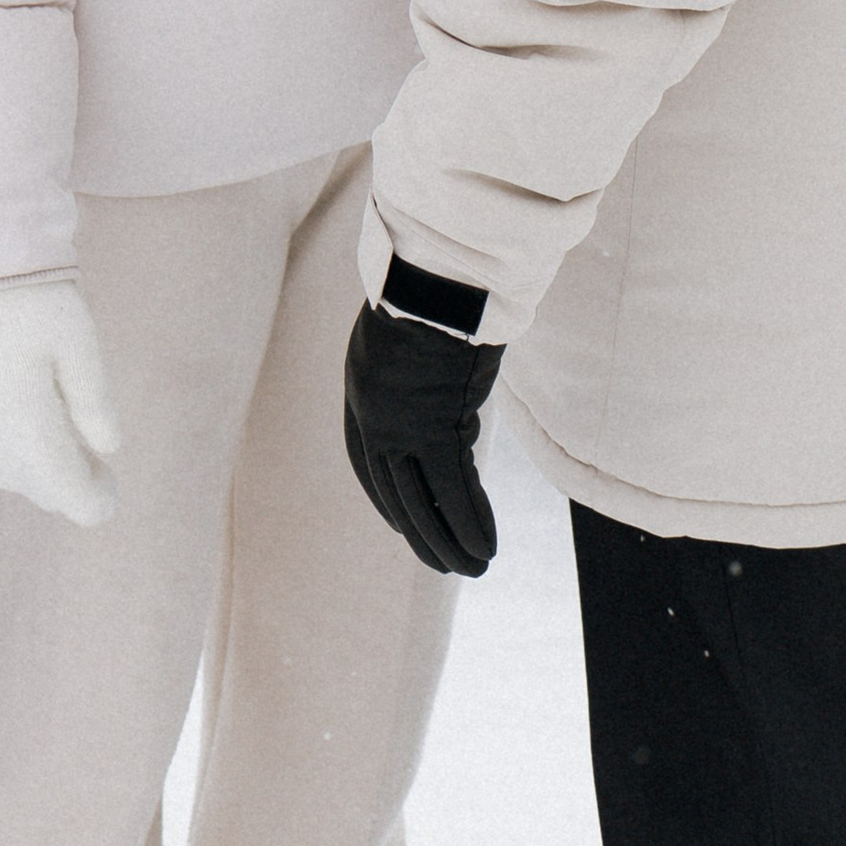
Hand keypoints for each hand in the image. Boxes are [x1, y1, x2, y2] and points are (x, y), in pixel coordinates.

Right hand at [0, 274, 118, 523]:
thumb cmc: (32, 305)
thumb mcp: (80, 347)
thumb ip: (95, 406)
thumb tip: (109, 450)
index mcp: (30, 440)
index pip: (76, 503)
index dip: (101, 493)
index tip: (109, 463)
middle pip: (49, 494)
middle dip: (73, 475)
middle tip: (85, 424)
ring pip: (23, 481)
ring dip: (45, 462)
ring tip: (57, 411)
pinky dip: (20, 449)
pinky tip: (26, 408)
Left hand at [343, 297, 504, 576]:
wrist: (432, 276)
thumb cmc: (428, 290)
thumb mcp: (408, 331)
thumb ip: (416, 371)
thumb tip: (449, 402)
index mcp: (359, 388)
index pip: (363, 460)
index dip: (382, 497)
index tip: (399, 525)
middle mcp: (372, 414)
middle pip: (393, 489)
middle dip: (419, 531)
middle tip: (441, 563)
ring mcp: (401, 426)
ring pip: (423, 501)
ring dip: (448, 541)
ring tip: (473, 568)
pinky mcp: (435, 429)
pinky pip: (454, 490)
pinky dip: (471, 522)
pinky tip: (486, 548)